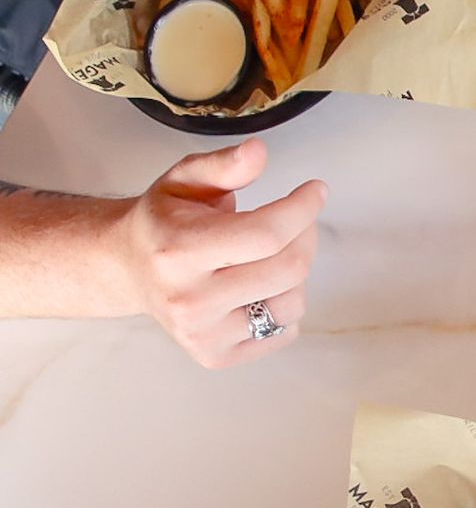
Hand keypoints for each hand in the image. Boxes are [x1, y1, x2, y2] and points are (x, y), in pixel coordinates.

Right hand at [114, 139, 326, 366]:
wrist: (127, 269)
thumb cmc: (163, 221)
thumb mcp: (184, 179)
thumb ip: (223, 165)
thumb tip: (259, 151)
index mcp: (178, 251)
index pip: (267, 234)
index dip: (303, 208)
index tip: (316, 190)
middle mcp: (188, 299)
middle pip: (289, 269)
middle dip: (305, 235)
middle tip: (295, 220)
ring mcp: (202, 334)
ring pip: (292, 302)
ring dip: (296, 273)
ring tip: (270, 254)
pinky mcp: (215, 355)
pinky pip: (285, 330)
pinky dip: (284, 304)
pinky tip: (258, 285)